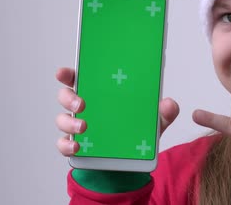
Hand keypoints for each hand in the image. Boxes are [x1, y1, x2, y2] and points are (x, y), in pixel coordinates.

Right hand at [55, 67, 179, 156]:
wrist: (131, 159)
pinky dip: (67, 145)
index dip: (68, 73)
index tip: (63, 72)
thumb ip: (164, 111)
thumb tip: (168, 103)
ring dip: (70, 122)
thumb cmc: (136, 129)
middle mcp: (83, 107)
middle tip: (82, 103)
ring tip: (84, 127)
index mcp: (99, 92)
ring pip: (62, 120)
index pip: (79, 77)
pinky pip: (64, 145)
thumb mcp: (154, 120)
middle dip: (69, 97)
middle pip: (65, 96)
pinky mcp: (76, 146)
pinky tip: (77, 147)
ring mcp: (77, 126)